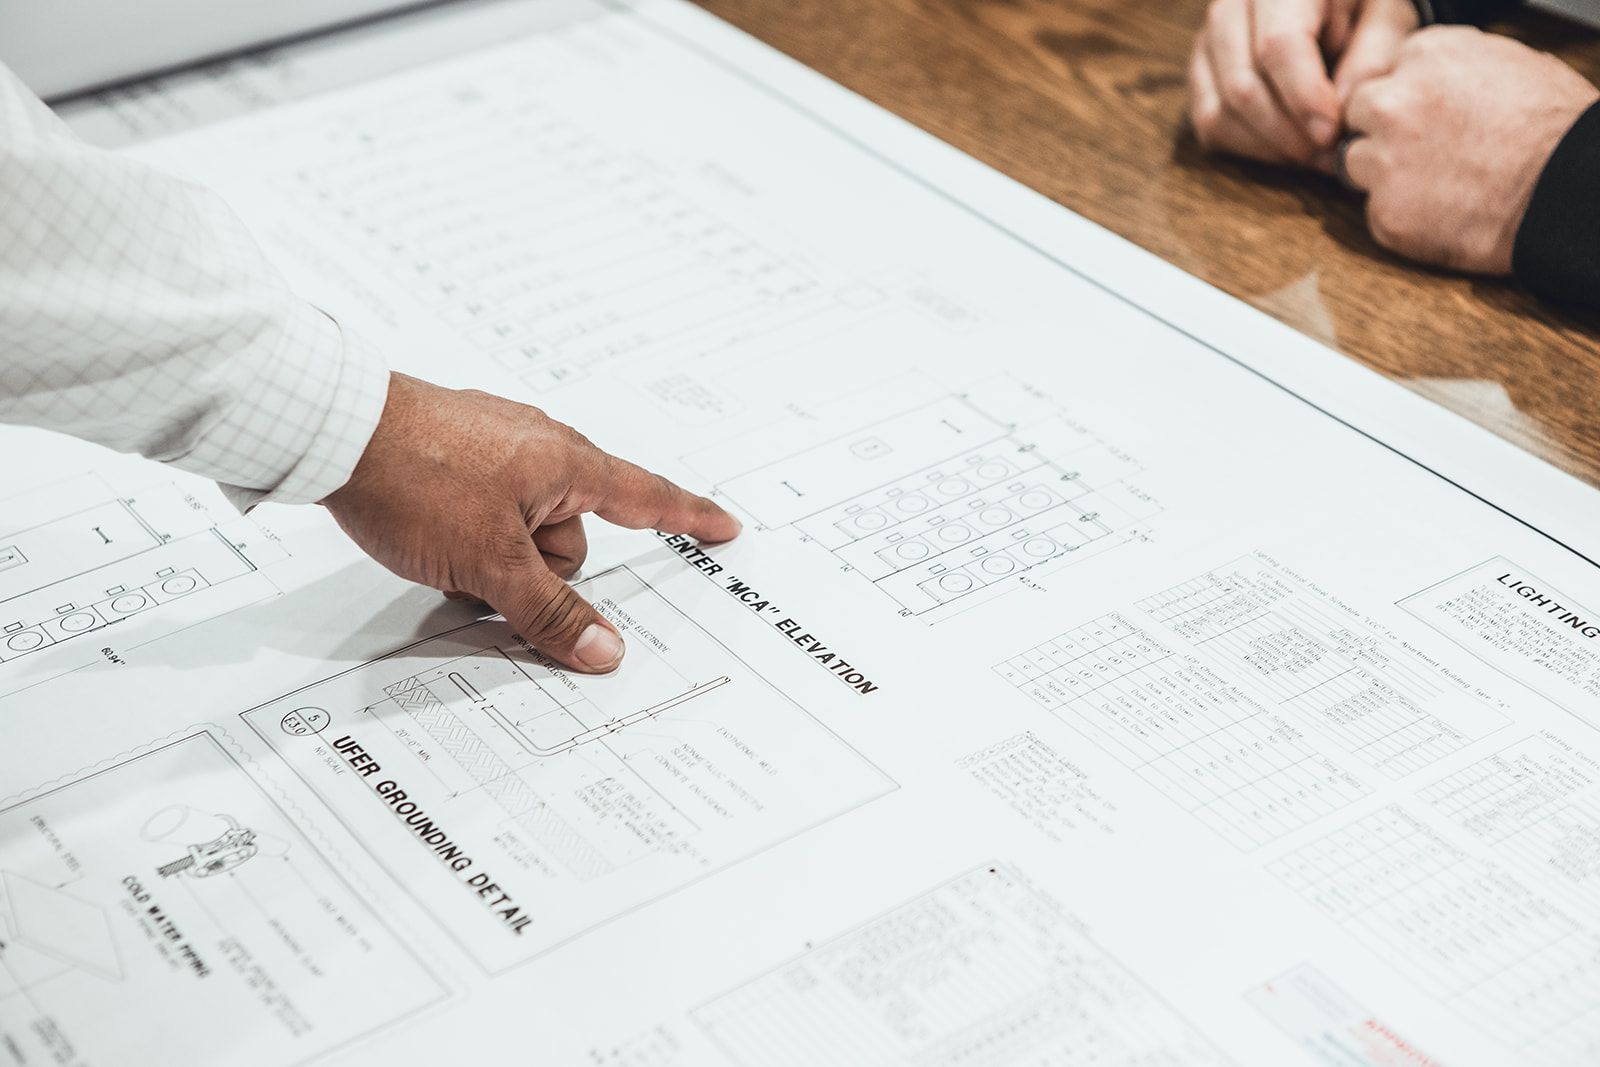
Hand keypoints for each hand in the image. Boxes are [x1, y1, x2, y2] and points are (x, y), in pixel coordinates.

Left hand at [322, 373, 739, 672]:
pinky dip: (466, 538)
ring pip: (520, 532)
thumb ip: (549, 613)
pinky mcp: (455, 451)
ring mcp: (495, 445)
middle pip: (568, 540)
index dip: (688, 518)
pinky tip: (426, 539)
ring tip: (443, 557)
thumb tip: (606, 651)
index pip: (645, 498)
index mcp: (566, 463)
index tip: (724, 526)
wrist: (328, 427)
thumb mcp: (489, 563)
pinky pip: (484, 514)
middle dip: (535, 573)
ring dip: (493, 561)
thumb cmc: (415, 478)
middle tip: (486, 579)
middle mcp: (539, 447)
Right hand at [1188, 0, 1418, 166]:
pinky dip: (1250, 147)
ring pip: (1220, 113)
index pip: (1278, 45)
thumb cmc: (1361, 6)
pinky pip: (1210, 125)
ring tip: (1313, 154)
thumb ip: (1372, 58)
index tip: (1332, 134)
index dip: (1303, 97)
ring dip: (1269, 147)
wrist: (1326, 0)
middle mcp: (1231, 5)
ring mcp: (1207, 41)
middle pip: (1243, 87)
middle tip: (1329, 155)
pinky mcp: (1200, 73)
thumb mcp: (1386, 17)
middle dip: (1288, 134)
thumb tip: (1341, 113)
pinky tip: (1288, 147)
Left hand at [1344, 28, 1598, 273]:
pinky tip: (1441, 215)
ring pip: (1356, 164)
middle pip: (1359, 115)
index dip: (1405, 99)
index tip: (1425, 116)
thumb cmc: (1555, 128)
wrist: (1568, 188)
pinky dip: (1401, 218)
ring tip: (1435, 185)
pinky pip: (1375, 213)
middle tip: (1422, 152)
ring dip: (1384, 176)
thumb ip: (1458, 67)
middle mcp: (1393, 103)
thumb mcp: (1513, 65)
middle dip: (1381, 132)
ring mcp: (1384, 160)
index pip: (1387, 74)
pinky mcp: (1385, 212)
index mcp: (1427, 55)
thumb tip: (1438, 77)